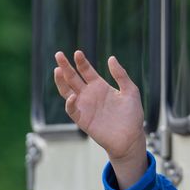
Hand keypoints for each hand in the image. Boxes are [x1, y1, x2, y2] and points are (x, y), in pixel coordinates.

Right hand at [54, 51, 148, 186]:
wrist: (131, 137)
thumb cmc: (132, 115)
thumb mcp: (130, 90)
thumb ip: (121, 75)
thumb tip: (111, 58)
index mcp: (100, 86)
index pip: (86, 71)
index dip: (81, 62)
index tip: (77, 53)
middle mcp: (90, 94)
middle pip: (73, 78)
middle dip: (65, 66)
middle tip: (59, 54)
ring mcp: (85, 106)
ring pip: (67, 91)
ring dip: (61, 81)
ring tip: (58, 69)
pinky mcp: (83, 119)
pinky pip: (72, 110)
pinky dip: (70, 103)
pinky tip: (73, 95)